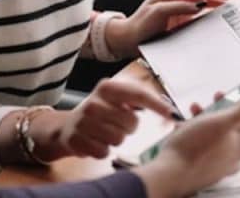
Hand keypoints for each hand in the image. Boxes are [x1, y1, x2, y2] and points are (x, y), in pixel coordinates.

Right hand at [31, 78, 173, 160]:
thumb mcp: (116, 98)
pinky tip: (96, 143)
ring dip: (116, 140)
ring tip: (106, 133)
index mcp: (107, 87)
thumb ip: (139, 100)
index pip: (138, 94)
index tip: (172, 114)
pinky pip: (103, 152)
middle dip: (129, 128)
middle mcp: (93, 102)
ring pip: (118, 139)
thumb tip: (170, 110)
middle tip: (118, 125)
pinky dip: (103, 151)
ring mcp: (82, 121)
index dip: (157, 105)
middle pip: (131, 122)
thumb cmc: (100, 112)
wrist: (67, 127)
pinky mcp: (75, 140)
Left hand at [106, 0, 231, 57]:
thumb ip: (177, 7)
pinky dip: (211, 13)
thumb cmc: (139, 25)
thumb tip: (197, 6)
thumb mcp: (156, 13)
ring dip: (216, 1)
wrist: (130, 42)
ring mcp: (181, 10)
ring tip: (228, 5)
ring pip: (203, 1)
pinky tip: (219, 15)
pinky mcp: (183, 22)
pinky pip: (201, 14)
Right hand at [134, 92, 239, 197]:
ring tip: (196, 109)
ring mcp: (217, 162)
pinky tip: (185, 126)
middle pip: (236, 126)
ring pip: (218, 134)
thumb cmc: (195, 148)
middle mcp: (233, 156)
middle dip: (226, 108)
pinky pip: (204, 143)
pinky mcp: (202, 165)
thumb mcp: (222, 121)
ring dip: (208, 117)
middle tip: (218, 97)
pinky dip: (197, 131)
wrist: (170, 173)